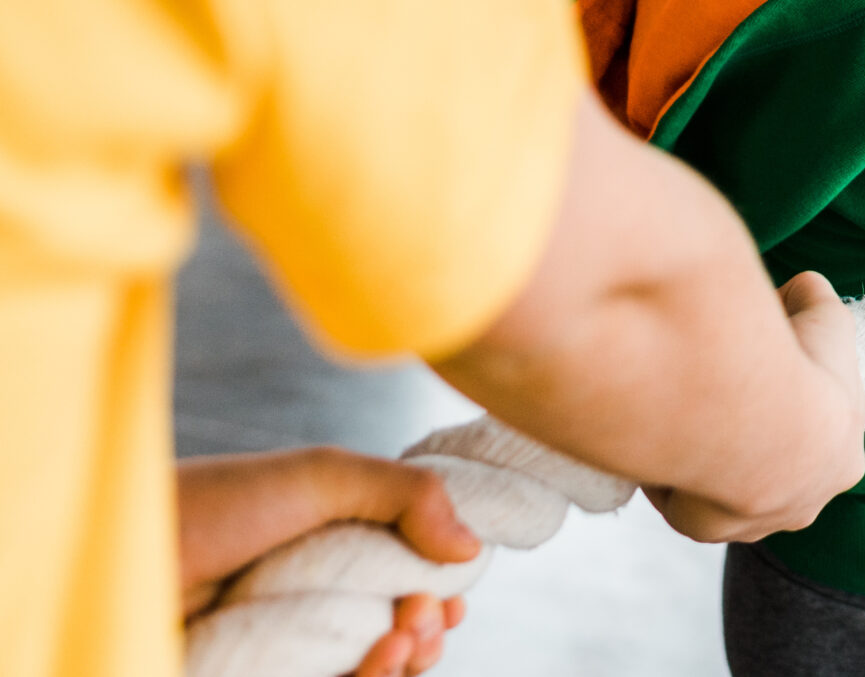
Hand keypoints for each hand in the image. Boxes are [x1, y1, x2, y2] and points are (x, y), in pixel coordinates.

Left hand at [177, 448, 476, 673]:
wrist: (123, 555)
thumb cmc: (210, 504)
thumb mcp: (320, 476)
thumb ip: (407, 494)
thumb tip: (473, 551)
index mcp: (334, 553)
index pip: (407, 587)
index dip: (441, 597)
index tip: (451, 594)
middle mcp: (315, 605)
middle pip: (401, 640)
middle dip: (434, 631)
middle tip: (429, 614)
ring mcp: (291, 651)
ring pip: (375, 673)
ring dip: (413, 661)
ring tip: (408, 636)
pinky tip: (385, 657)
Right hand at [644, 272, 864, 541]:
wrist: (759, 424)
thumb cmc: (802, 370)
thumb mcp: (825, 317)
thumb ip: (814, 298)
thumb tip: (800, 287)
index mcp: (841, 464)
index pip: (817, 441)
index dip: (793, 409)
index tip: (767, 383)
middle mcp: (800, 506)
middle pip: (772, 476)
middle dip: (750, 444)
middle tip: (721, 401)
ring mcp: (750, 523)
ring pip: (724, 494)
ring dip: (708, 464)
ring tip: (686, 418)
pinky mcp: (700, 527)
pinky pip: (680, 502)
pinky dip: (668, 474)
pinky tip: (661, 440)